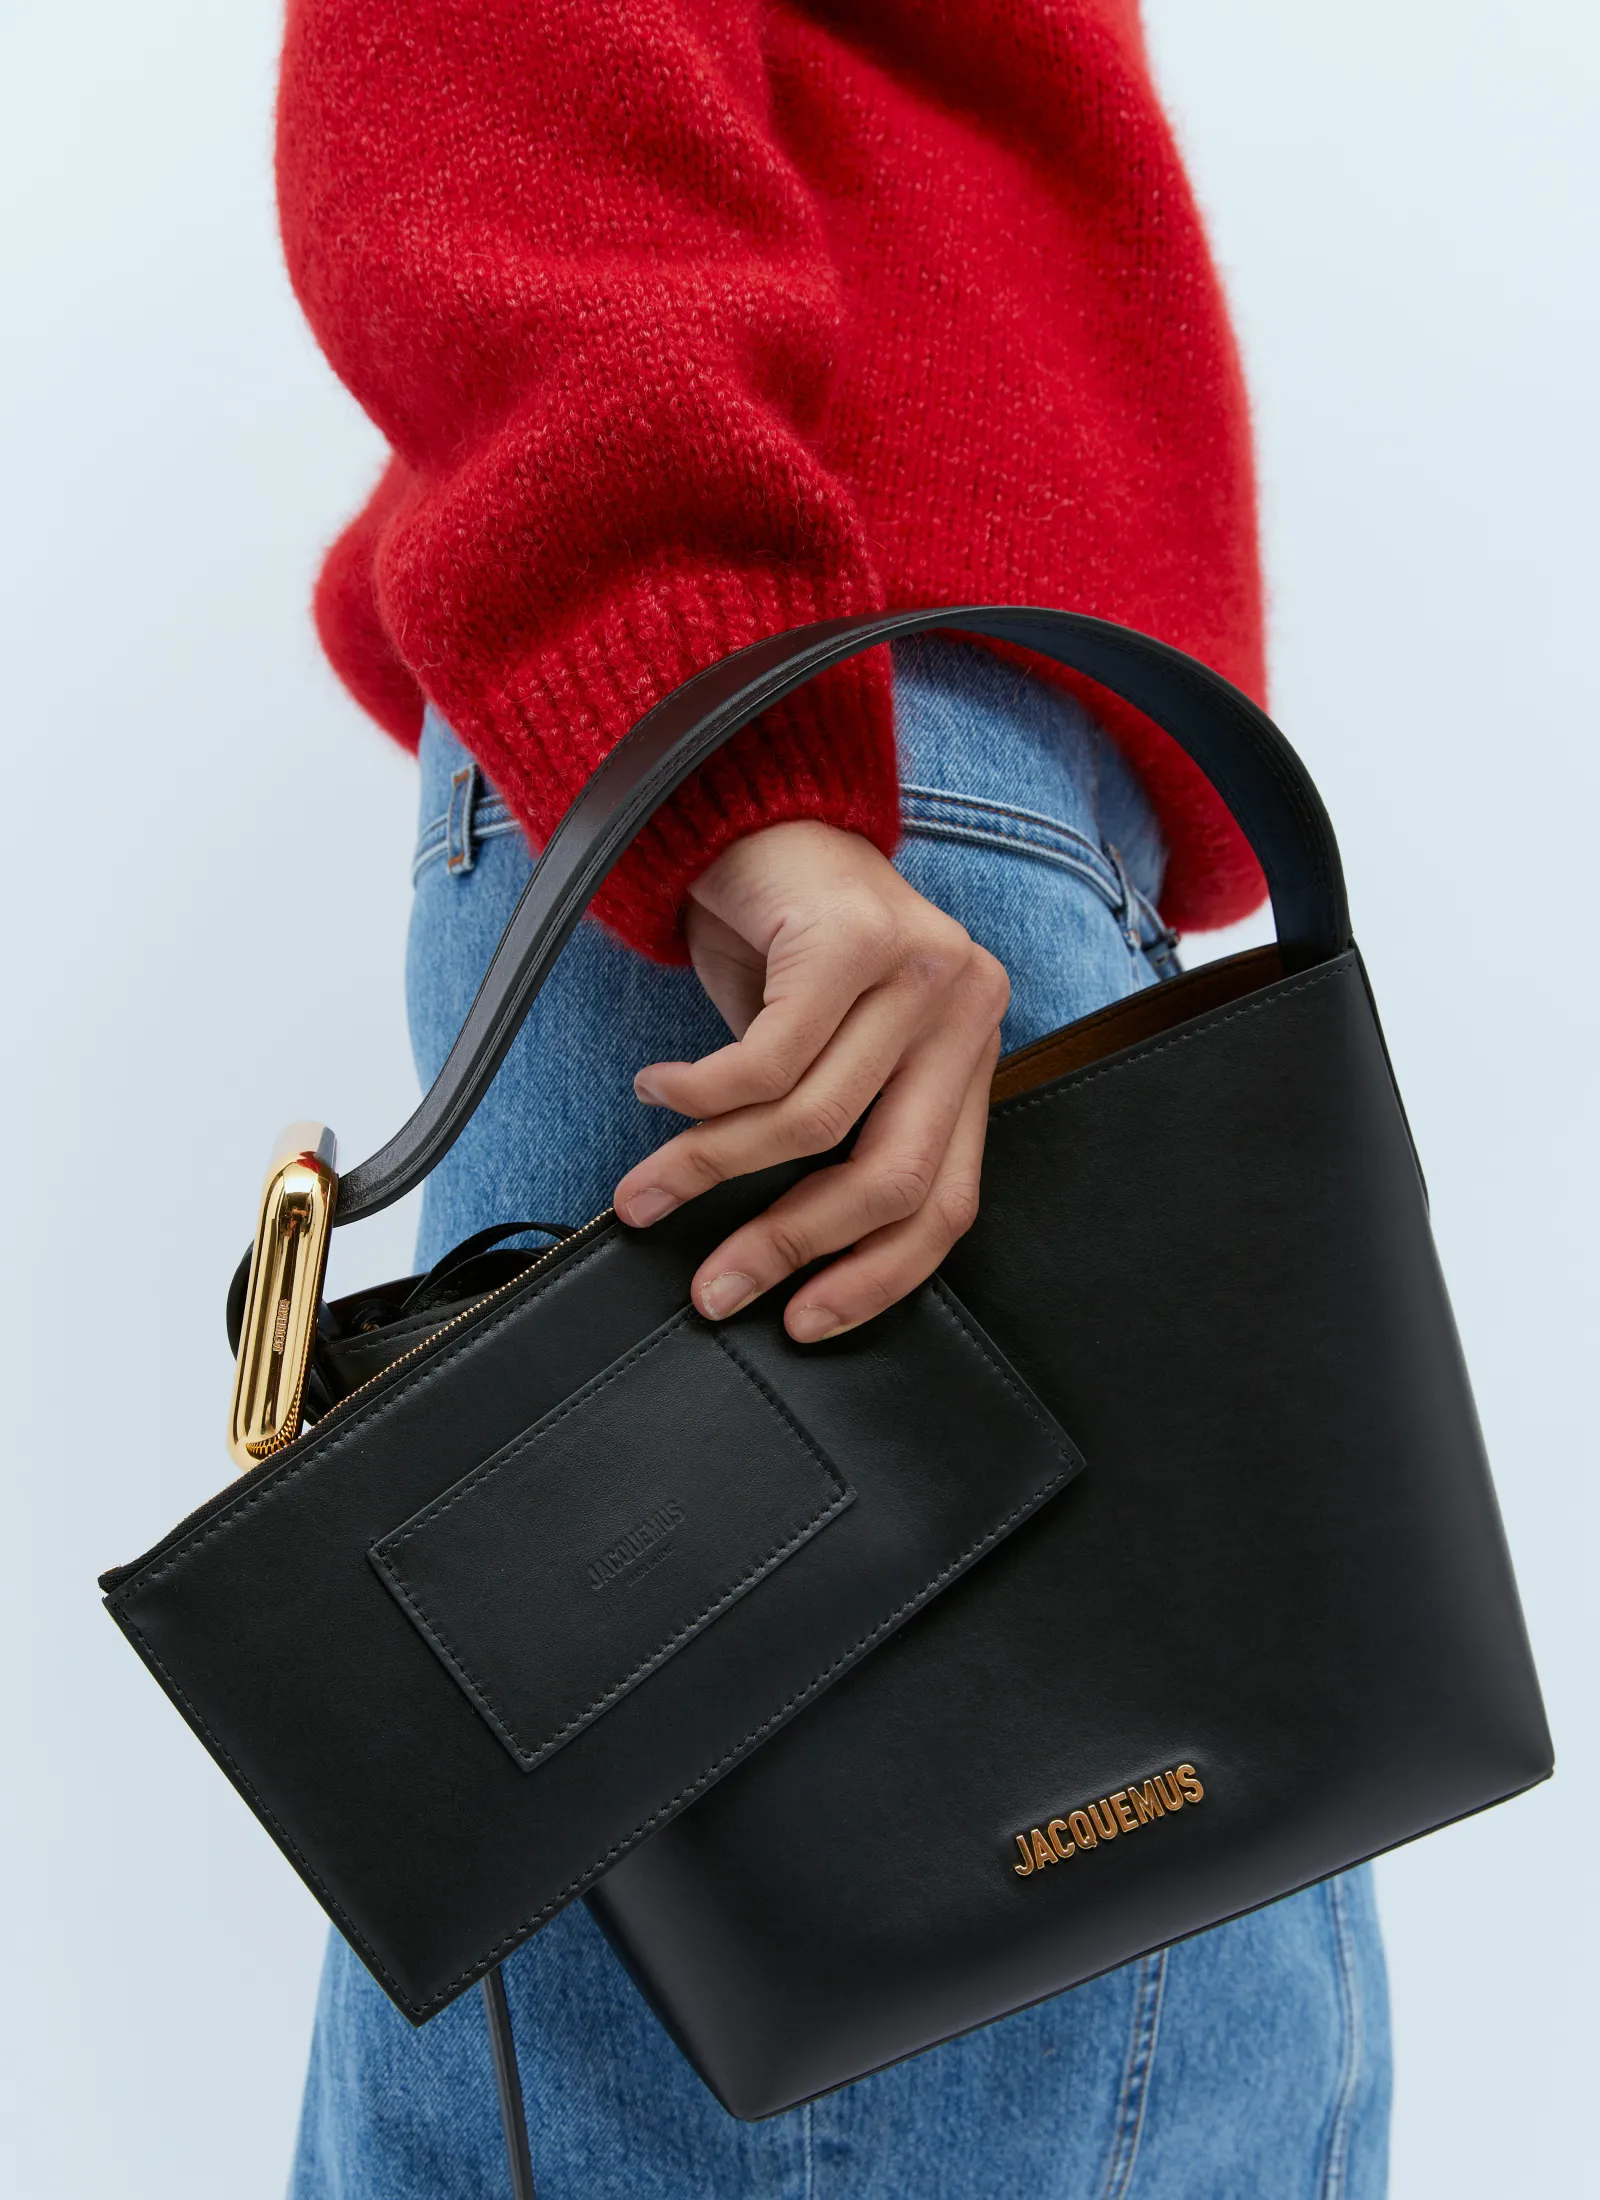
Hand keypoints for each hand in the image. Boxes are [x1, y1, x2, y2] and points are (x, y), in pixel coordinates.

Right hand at [613, 820, 1008, 1340]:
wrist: (752, 811)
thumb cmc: (785, 944)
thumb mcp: (829, 1052)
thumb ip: (837, 1134)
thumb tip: (778, 1256)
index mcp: (970, 1052)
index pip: (948, 1198)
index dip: (876, 1276)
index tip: (803, 1323)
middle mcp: (967, 1010)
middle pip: (893, 1174)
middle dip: (791, 1243)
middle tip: (715, 1287)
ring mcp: (922, 968)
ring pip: (812, 1120)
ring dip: (711, 1169)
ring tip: (648, 1189)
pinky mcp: (855, 937)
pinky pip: (763, 1061)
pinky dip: (696, 1096)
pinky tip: (659, 1092)